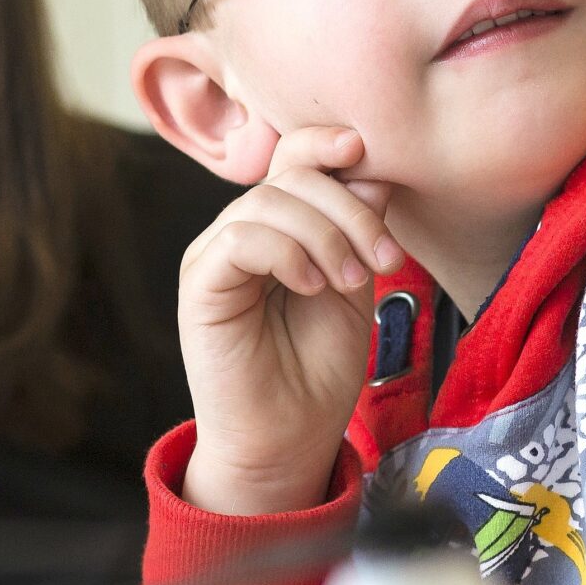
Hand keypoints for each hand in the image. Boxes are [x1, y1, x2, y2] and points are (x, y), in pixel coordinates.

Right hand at [179, 125, 401, 515]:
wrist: (289, 440)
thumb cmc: (318, 370)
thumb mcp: (353, 285)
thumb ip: (357, 228)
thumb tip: (369, 168)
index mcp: (279, 228)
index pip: (294, 159)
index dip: (326, 144)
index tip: (368, 152)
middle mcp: (243, 232)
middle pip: (290, 175)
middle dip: (348, 208)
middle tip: (384, 260)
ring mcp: (217, 255)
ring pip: (268, 201)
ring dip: (326, 235)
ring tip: (350, 282)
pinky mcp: (201, 283)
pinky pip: (239, 237)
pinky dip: (285, 251)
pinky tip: (311, 285)